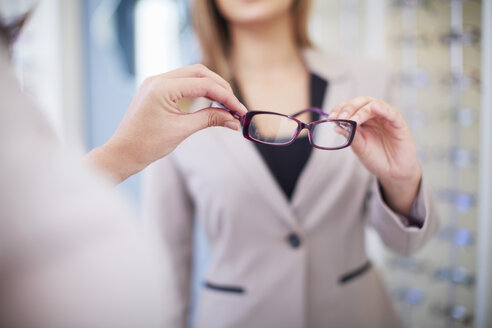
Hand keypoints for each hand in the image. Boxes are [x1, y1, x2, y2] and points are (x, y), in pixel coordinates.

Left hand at [85, 64, 246, 182]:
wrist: (123, 153)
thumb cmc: (147, 145)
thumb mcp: (182, 131)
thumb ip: (209, 119)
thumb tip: (233, 119)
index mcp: (163, 87)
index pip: (204, 84)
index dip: (226, 97)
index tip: (240, 111)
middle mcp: (158, 79)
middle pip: (200, 73)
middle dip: (221, 88)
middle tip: (235, 106)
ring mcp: (156, 83)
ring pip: (192, 76)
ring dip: (211, 88)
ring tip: (225, 105)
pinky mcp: (156, 90)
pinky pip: (183, 83)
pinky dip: (199, 91)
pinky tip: (210, 103)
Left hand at [329, 96, 421, 216]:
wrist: (393, 172)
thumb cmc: (376, 158)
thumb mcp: (359, 147)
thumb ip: (350, 136)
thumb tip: (335, 126)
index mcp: (363, 119)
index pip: (350, 106)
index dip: (340, 109)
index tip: (331, 117)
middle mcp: (374, 115)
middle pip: (361, 102)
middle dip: (348, 108)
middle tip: (340, 118)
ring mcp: (386, 117)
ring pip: (373, 104)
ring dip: (361, 111)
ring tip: (352, 120)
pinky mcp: (399, 123)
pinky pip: (391, 112)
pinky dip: (382, 109)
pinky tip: (374, 108)